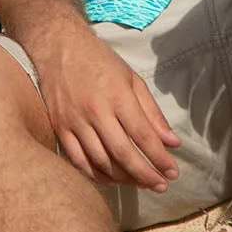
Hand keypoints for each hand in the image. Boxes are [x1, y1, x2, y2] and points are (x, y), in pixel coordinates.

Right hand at [27, 16, 180, 190]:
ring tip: (140, 184)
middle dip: (145, 175)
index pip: (143, 135)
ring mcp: (74, 120)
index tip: (173, 173)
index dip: (160, 159)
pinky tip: (110, 180)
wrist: (58, 45)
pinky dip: (95, 175)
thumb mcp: (131, 78)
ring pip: (100, 161)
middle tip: (160, 186)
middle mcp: (95, 109)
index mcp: (117, 94)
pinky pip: (77, 160)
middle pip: (123, 153)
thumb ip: (152, 112)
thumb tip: (172, 143)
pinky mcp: (59, 127)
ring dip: (123, 179)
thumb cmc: (99, 60)